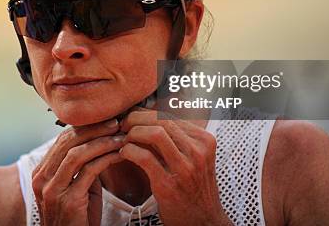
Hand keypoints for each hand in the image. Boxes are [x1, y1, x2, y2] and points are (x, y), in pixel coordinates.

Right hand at [31, 119, 124, 225]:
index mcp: (40, 172)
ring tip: (121, 137)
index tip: (106, 121)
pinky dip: (106, 159)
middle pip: (68, 142)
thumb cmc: (77, 217)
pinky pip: (88, 171)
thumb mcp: (76, 187)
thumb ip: (81, 167)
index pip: (62, 140)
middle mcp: (41, 178)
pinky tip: (119, 155)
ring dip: (102, 142)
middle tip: (116, 123)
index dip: (85, 128)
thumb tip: (99, 141)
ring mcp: (52, 189)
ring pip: (77, 154)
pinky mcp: (67, 200)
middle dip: (95, 130)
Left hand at [119, 107, 231, 225]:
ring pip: (154, 134)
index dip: (146, 113)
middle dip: (137, 119)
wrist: (203, 221)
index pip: (170, 115)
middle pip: (161, 120)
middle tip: (124, 125)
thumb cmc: (194, 187)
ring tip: (125, 139)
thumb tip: (147, 116)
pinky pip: (144, 157)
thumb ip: (176, 138)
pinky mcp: (169, 184)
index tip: (133, 117)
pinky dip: (129, 150)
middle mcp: (198, 151)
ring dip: (133, 133)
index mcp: (204, 140)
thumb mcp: (194, 158)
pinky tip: (124, 153)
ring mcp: (185, 168)